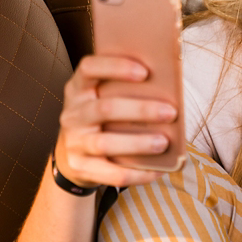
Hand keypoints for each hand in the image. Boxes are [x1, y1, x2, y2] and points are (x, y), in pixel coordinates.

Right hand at [55, 55, 175, 188]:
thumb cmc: (101, 118)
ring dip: (138, 143)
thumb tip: (168, 87)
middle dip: (140, 110)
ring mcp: (74, 142)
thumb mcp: (102, 97)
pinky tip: (158, 170)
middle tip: (170, 112)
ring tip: (164, 142)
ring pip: (105, 143)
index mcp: (79, 88)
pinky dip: (137, 173)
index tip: (145, 72)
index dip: (116, 67)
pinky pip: (111, 173)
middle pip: (104, 109)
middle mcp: (72, 113)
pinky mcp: (80, 167)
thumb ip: (124, 89)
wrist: (71, 156)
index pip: (89, 68)